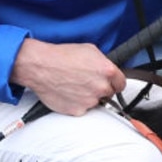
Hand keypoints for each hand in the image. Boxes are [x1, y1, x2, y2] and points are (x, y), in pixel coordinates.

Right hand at [11, 39, 125, 115]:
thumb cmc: (61, 56)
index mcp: (107, 71)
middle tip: (86, 82)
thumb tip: (109, 71)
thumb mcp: (89, 50)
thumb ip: (104, 63)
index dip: (114, 83)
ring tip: (74, 85)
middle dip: (100, 89)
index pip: (121, 84)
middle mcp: (100, 87)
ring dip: (88, 97)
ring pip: (95, 102)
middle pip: (109, 94)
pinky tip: (68, 92)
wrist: (41, 66)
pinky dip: (77, 103)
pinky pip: (82, 109)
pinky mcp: (78, 110)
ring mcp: (90, 101)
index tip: (109, 83)